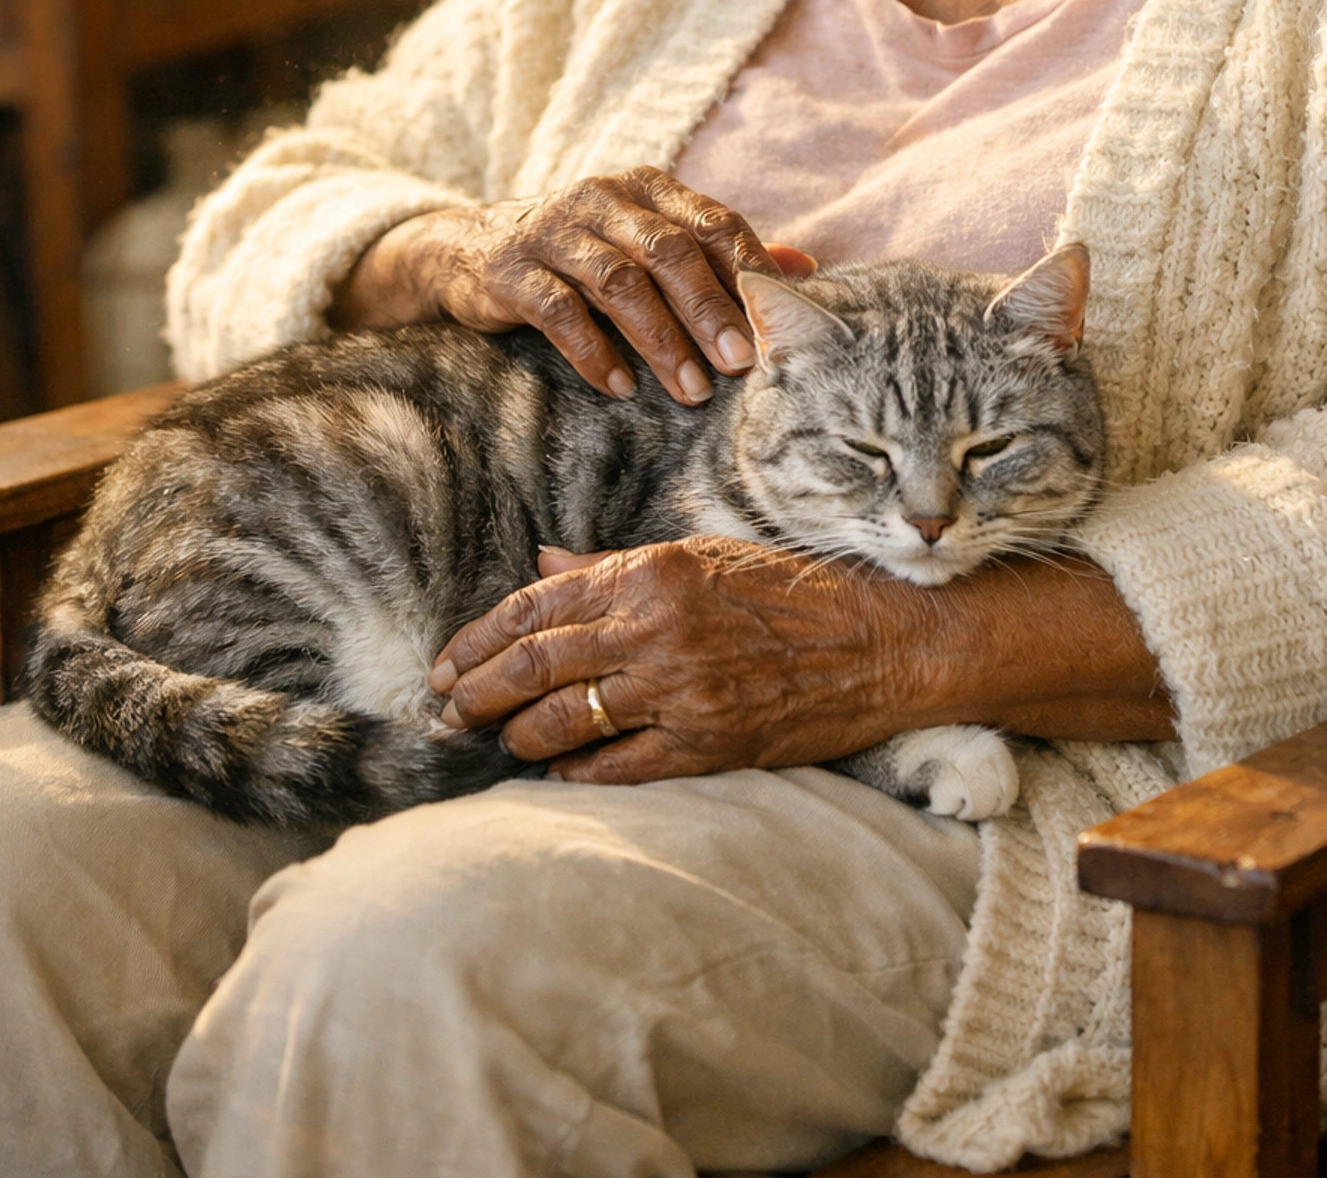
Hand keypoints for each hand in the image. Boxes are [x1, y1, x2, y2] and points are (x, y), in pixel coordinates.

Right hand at [331, 168, 814, 405]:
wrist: (468, 250)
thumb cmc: (582, 253)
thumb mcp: (647, 242)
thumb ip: (718, 254)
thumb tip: (804, 269)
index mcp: (648, 189)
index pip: (713, 221)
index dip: (748, 270)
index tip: (780, 323)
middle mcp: (603, 200)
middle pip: (669, 251)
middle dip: (710, 310)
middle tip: (741, 364)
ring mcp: (554, 232)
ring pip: (617, 282)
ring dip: (659, 339)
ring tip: (691, 390)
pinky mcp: (512, 270)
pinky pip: (558, 310)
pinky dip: (593, 351)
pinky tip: (620, 387)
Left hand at [430, 538, 943, 781]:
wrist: (883, 641)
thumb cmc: (795, 590)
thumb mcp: (704, 554)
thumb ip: (615, 566)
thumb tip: (543, 562)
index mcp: (653, 571)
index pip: (538, 605)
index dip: (480, 638)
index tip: (446, 662)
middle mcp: (657, 628)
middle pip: (536, 665)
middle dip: (477, 692)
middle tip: (444, 712)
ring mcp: (682, 690)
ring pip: (567, 720)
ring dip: (518, 735)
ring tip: (493, 740)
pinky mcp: (709, 743)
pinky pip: (620, 765)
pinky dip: (577, 771)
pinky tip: (555, 771)